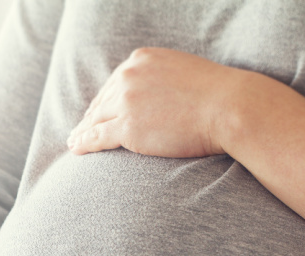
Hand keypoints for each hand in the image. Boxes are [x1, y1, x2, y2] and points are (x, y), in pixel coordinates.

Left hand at [67, 47, 241, 157]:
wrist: (230, 107)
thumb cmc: (216, 95)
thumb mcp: (182, 73)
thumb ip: (161, 79)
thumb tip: (155, 95)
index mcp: (140, 60)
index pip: (115, 82)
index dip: (104, 100)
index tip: (96, 112)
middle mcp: (128, 76)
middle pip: (102, 101)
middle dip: (91, 117)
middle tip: (80, 129)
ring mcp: (126, 102)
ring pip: (95, 119)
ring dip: (82, 132)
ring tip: (74, 142)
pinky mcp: (127, 128)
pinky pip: (97, 136)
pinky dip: (83, 143)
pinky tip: (75, 148)